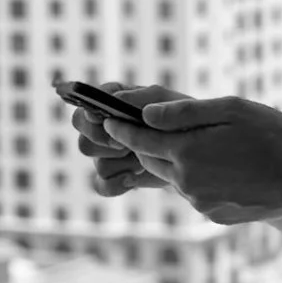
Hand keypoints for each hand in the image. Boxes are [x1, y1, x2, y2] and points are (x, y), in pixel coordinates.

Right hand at [70, 79, 191, 198]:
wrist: (198, 150)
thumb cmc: (182, 118)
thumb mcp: (168, 101)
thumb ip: (142, 97)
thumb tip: (114, 98)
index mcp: (110, 105)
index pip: (83, 112)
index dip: (91, 120)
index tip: (107, 121)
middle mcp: (103, 130)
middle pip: (84, 142)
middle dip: (105, 145)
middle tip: (127, 144)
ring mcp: (108, 156)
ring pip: (98, 165)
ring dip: (122, 163)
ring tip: (144, 157)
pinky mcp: (116, 177)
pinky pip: (102, 185)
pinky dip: (117, 184)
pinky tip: (134, 177)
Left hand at [101, 93, 281, 225]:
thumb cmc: (272, 136)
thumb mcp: (231, 110)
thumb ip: (183, 113)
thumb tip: (145, 114)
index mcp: (187, 152)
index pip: (139, 139)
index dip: (121, 128)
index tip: (107, 119)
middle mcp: (187, 181)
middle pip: (151, 160)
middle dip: (146, 144)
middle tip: (146, 127)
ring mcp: (199, 202)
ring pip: (173, 177)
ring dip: (176, 161)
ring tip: (200, 145)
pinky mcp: (212, 216)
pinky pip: (194, 193)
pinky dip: (198, 178)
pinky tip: (223, 168)